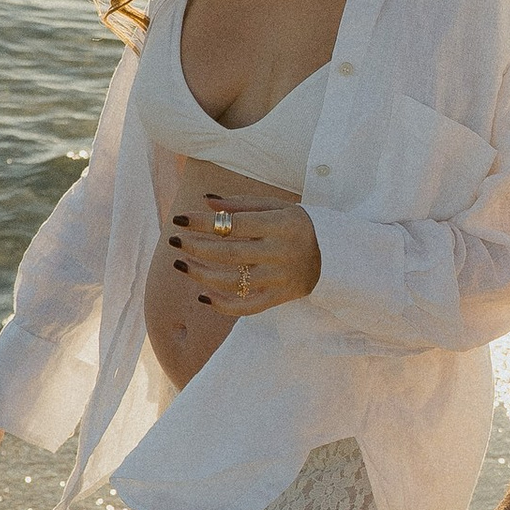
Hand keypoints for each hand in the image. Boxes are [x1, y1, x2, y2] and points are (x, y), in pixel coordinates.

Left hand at [168, 195, 321, 316]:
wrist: (335, 255)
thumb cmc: (299, 225)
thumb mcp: (277, 207)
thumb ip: (242, 204)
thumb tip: (205, 202)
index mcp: (282, 225)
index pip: (234, 225)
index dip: (203, 222)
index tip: (180, 219)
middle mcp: (281, 253)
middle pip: (229, 254)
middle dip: (196, 247)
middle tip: (174, 241)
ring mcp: (280, 279)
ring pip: (233, 282)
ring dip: (202, 274)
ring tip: (181, 264)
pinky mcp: (280, 298)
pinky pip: (247, 307)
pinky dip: (223, 305)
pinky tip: (203, 295)